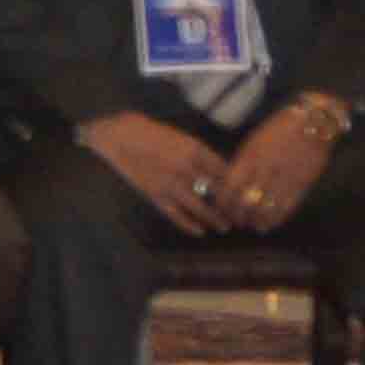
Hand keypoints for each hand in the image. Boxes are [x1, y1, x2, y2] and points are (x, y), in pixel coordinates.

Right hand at [77, 109, 235, 233]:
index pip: (226, 172)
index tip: (247, 195)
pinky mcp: (153, 193)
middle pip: (217, 192)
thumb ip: (199, 154)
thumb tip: (217, 172)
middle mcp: (186, 167)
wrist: (117, 133)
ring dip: (214, 219)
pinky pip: (175, 214)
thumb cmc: (150, 132)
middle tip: (242, 216)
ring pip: (199, 207)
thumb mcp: (181, 137)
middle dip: (232, 206)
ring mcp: (169, 182)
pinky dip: (188, 225)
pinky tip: (199, 232)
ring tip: (225, 227)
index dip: (238, 186)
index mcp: (195, 150)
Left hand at [227, 96, 344, 229]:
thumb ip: (243, 163)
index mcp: (250, 156)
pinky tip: (268, 225)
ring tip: (250, 225)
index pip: (230, 185)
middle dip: (237, 214)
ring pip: (266, 207)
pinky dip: (276, 219)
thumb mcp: (254, 142)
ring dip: (255, 220)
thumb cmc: (279, 130)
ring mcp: (285, 177)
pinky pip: (287, 206)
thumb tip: (230, 184)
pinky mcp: (303, 183)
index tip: (220, 209)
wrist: (313, 122)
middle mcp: (266, 168)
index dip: (223, 201)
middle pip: (246, 199)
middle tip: (234, 221)